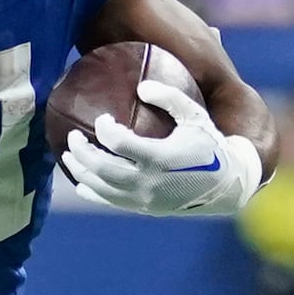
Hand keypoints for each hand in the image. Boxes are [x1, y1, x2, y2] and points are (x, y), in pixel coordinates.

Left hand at [60, 80, 262, 215]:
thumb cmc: (208, 145)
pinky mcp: (143, 208)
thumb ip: (169, 97)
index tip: (103, 119)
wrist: (226, 185)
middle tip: (73, 137)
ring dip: (80, 172)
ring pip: (101, 188)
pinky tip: (81, 183)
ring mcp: (144, 198)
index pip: (120, 143)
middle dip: (82, 151)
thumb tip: (141, 86)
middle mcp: (149, 181)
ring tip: (68, 156)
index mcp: (160, 158)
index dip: (105, 129)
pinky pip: (109, 202)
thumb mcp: (195, 116)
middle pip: (102, 168)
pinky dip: (92, 192)